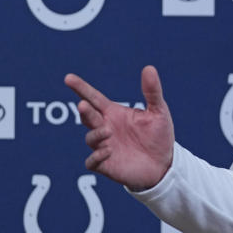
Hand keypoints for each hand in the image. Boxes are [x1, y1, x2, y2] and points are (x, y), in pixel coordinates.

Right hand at [65, 66, 174, 191]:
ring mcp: (104, 146)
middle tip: (84, 105)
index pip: (94, 98)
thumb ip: (152, 92)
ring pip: (90, 138)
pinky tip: (107, 150)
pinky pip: (92, 162)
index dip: (81, 88)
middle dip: (84, 111)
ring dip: (96, 134)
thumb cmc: (159, 136)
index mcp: (114, 113)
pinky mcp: (106, 165)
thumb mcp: (159, 111)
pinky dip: (96, 156)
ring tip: (108, 131)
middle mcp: (106, 128)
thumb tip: (149, 68)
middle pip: (88, 116)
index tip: (68, 78)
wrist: (165, 164)